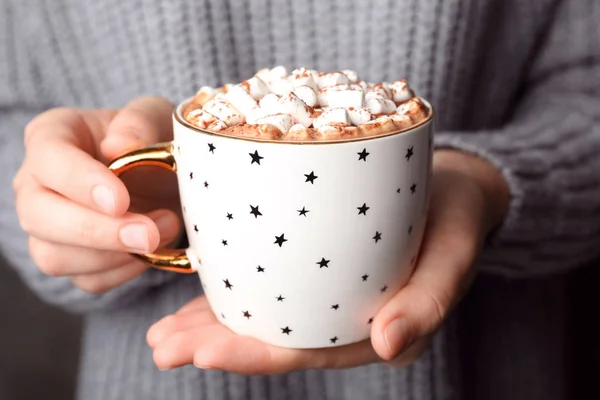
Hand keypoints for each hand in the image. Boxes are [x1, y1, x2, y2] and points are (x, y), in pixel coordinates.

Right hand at [14, 97, 182, 293]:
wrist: (163, 176)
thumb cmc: (152, 139)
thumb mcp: (156, 117)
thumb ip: (141, 122)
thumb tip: (120, 144)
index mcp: (52, 135)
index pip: (48, 159)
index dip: (80, 182)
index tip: (120, 201)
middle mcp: (36, 183)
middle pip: (39, 216)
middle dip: (97, 231)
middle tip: (148, 234)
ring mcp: (47, 226)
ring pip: (55, 257)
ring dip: (115, 255)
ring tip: (165, 230)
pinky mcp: (69, 258)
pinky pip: (87, 280)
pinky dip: (125, 272)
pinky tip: (154, 251)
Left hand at [147, 149, 509, 372]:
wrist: (456, 186)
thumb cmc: (458, 218)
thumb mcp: (456, 251)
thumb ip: (430, 298)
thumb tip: (390, 345)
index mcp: (373, 327)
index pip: (306, 349)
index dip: (253, 355)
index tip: (201, 351)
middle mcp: (343, 316)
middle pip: (274, 337)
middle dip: (216, 345)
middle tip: (160, 346)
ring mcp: (328, 292)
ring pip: (266, 314)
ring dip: (212, 324)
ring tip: (160, 334)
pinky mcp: (319, 261)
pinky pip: (272, 279)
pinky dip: (233, 286)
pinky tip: (196, 286)